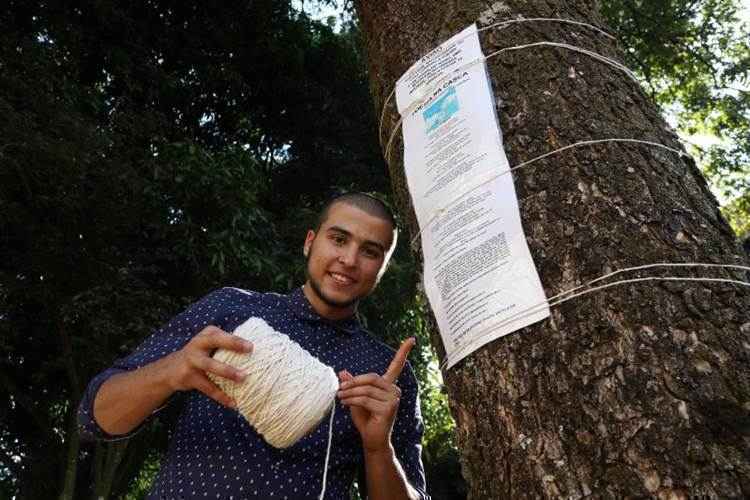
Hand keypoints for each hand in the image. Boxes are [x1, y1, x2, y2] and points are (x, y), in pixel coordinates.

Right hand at [164, 325, 252, 407]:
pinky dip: (221, 396)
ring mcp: (192, 361)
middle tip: (250, 351)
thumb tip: (257, 350)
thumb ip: (226, 344)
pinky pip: (208, 388)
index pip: (222, 334)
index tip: (251, 346)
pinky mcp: (189, 377)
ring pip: (210, 365)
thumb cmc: (200, 354)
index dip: (236, 339)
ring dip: (227, 372)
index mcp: (206, 335)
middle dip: (232, 345)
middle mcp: (197, 344)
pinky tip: (233, 403)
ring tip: (243, 379)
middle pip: (215, 342)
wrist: (170, 370)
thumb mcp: (209, 344)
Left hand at [337, 337, 415, 452]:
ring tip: (339, 396)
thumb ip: (353, 385)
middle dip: (354, 382)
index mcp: (389, 385)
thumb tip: (342, 372)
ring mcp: (394, 399)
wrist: (372, 440)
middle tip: (339, 388)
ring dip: (350, 393)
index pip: (397, 365)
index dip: (404, 351)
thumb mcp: (356, 398)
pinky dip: (352, 400)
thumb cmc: (365, 419)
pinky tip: (344, 403)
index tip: (412, 339)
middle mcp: (394, 390)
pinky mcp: (389, 408)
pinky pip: (365, 399)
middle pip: (371, 378)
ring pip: (366, 390)